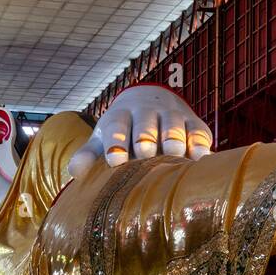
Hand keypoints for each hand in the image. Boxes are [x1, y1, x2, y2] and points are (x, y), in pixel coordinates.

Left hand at [68, 84, 212, 177]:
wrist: (152, 102)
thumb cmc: (122, 131)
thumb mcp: (103, 139)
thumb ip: (88, 155)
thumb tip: (75, 172)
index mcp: (120, 116)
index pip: (116, 126)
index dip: (115, 142)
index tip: (115, 161)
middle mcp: (147, 112)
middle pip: (146, 123)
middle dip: (145, 137)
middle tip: (145, 154)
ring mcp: (173, 116)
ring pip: (174, 125)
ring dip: (174, 139)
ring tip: (175, 155)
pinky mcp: (195, 124)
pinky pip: (199, 133)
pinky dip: (200, 145)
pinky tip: (200, 159)